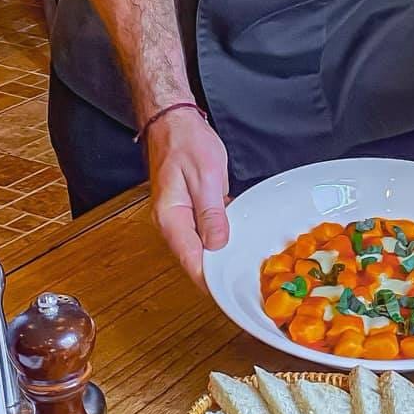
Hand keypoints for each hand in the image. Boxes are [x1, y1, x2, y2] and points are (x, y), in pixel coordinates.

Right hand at [147, 108, 230, 287]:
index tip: (228, 293)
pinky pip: (203, 229)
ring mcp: (177, 216)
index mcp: (170, 217)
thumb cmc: (186, 142)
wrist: (172, 120)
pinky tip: (236, 235)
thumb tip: (217, 243)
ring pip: (200, 245)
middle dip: (217, 271)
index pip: (191, 260)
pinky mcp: (186, 208)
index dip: (209, 280)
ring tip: (244, 264)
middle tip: (244, 280)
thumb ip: (211, 212)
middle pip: (194, 258)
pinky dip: (219, 235)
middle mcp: (170, 221)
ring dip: (219, 253)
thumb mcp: (206, 176)